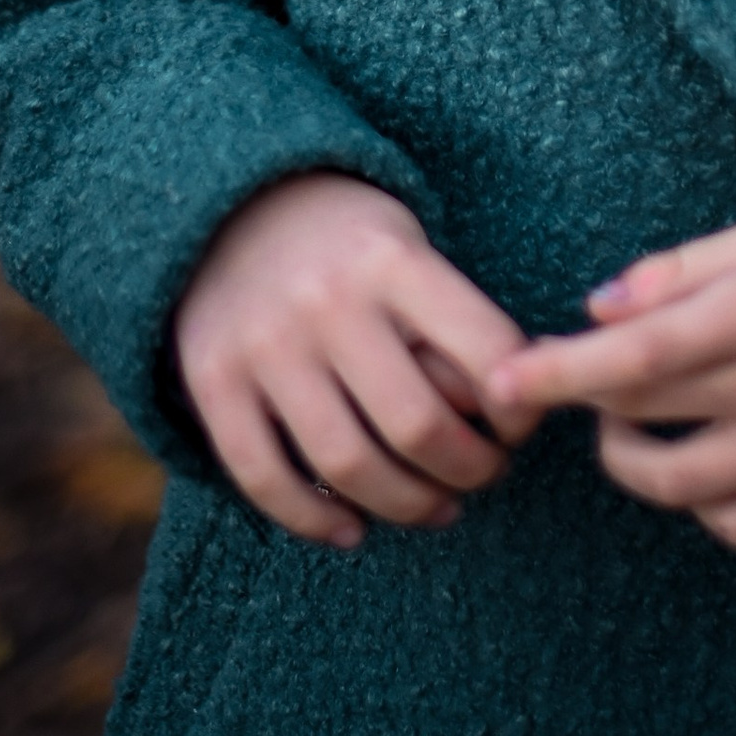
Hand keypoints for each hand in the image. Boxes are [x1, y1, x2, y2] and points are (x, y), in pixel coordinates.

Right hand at [173, 174, 526, 545]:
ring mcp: (264, 345)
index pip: (483, 351)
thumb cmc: (349, 243)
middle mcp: (327, 302)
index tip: (520, 427)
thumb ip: (453, 321)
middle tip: (484, 474)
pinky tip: (352, 530)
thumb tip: (522, 401)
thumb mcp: (410, 247)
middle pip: (416, 425)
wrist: (231, 205)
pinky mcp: (213, 381)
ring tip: (436, 508)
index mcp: (391, 261)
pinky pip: (264, 477)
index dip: (519, 409)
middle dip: (469, 469)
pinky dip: (312, 520)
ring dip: (405, 506)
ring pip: (346, 465)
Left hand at [483, 202, 735, 550]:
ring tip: (640, 426)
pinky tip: (706, 459)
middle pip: (646, 427)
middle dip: (591, 410)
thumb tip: (594, 312)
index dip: (556, 375)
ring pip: (684, 492)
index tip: (499, 382)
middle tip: (588, 382)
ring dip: (637, 464)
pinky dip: (704, 503)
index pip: (634, 361)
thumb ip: (682, 271)